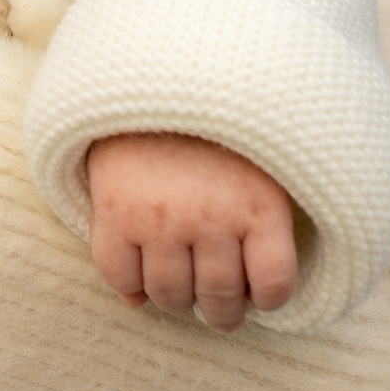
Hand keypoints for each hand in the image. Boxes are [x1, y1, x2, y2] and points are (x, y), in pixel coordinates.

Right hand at [86, 131, 296, 331]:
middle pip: (222, 298)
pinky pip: (119, 276)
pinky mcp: (115, 213)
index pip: (275, 284)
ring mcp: (160, 218)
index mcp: (258, 204)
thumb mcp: (262, 162)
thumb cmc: (214, 126)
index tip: (259, 293)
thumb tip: (256, 295)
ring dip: (177, 301)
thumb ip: (267, 223)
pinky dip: (130, 285)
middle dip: (222, 313)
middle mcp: (211, 217)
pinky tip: (140, 273)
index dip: (269, 300)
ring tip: (179, 285)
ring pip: (171, 295)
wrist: (151, 77)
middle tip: (217, 307)